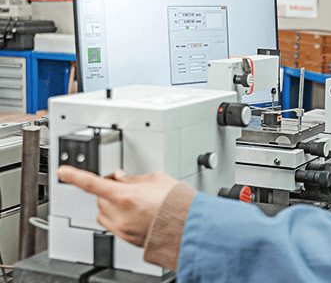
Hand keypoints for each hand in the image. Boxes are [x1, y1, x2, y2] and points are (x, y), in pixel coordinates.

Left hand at [57, 166, 178, 246]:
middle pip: (100, 197)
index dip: (74, 176)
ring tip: (132, 202)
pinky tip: (135, 214)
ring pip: (103, 212)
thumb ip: (134, 178)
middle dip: (109, 190)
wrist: (187, 225)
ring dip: (111, 204)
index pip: (92, 183)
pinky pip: (111, 224)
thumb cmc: (177, 202)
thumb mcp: (157, 179)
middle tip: (127, 187)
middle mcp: (120, 213)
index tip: (63, 172)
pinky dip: (117, 216)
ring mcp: (122, 227)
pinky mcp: (125, 237)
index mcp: (126, 195)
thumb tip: (121, 177)